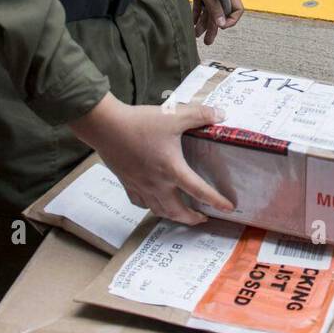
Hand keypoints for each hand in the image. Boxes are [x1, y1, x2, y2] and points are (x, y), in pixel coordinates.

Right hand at [69, 94, 235, 223]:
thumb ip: (200, 115)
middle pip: (176, 211)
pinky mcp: (126, 182)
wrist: (105, 126)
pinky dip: (149, 206)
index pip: (198, 190)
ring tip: (181, 215)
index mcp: (171, 169)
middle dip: (191, 218)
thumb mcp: (174, 115)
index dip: (215, 201)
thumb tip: (221, 114)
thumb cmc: (139, 122)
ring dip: (172, 216)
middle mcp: (156, 183)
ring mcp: (140, 185)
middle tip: (203, 218)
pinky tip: (152, 202)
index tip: (228, 208)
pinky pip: (139, 202)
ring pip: (157, 210)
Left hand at [185, 0, 243, 45]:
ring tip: (196, 35)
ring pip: (209, 12)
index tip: (221, 26)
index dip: (231, 20)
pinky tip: (191, 24)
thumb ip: (215, 8)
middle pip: (221, 14)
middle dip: (214, 28)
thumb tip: (221, 24)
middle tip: (208, 41)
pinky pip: (200, 8)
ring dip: (203, 24)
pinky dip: (196, 16)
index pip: (237, 10)